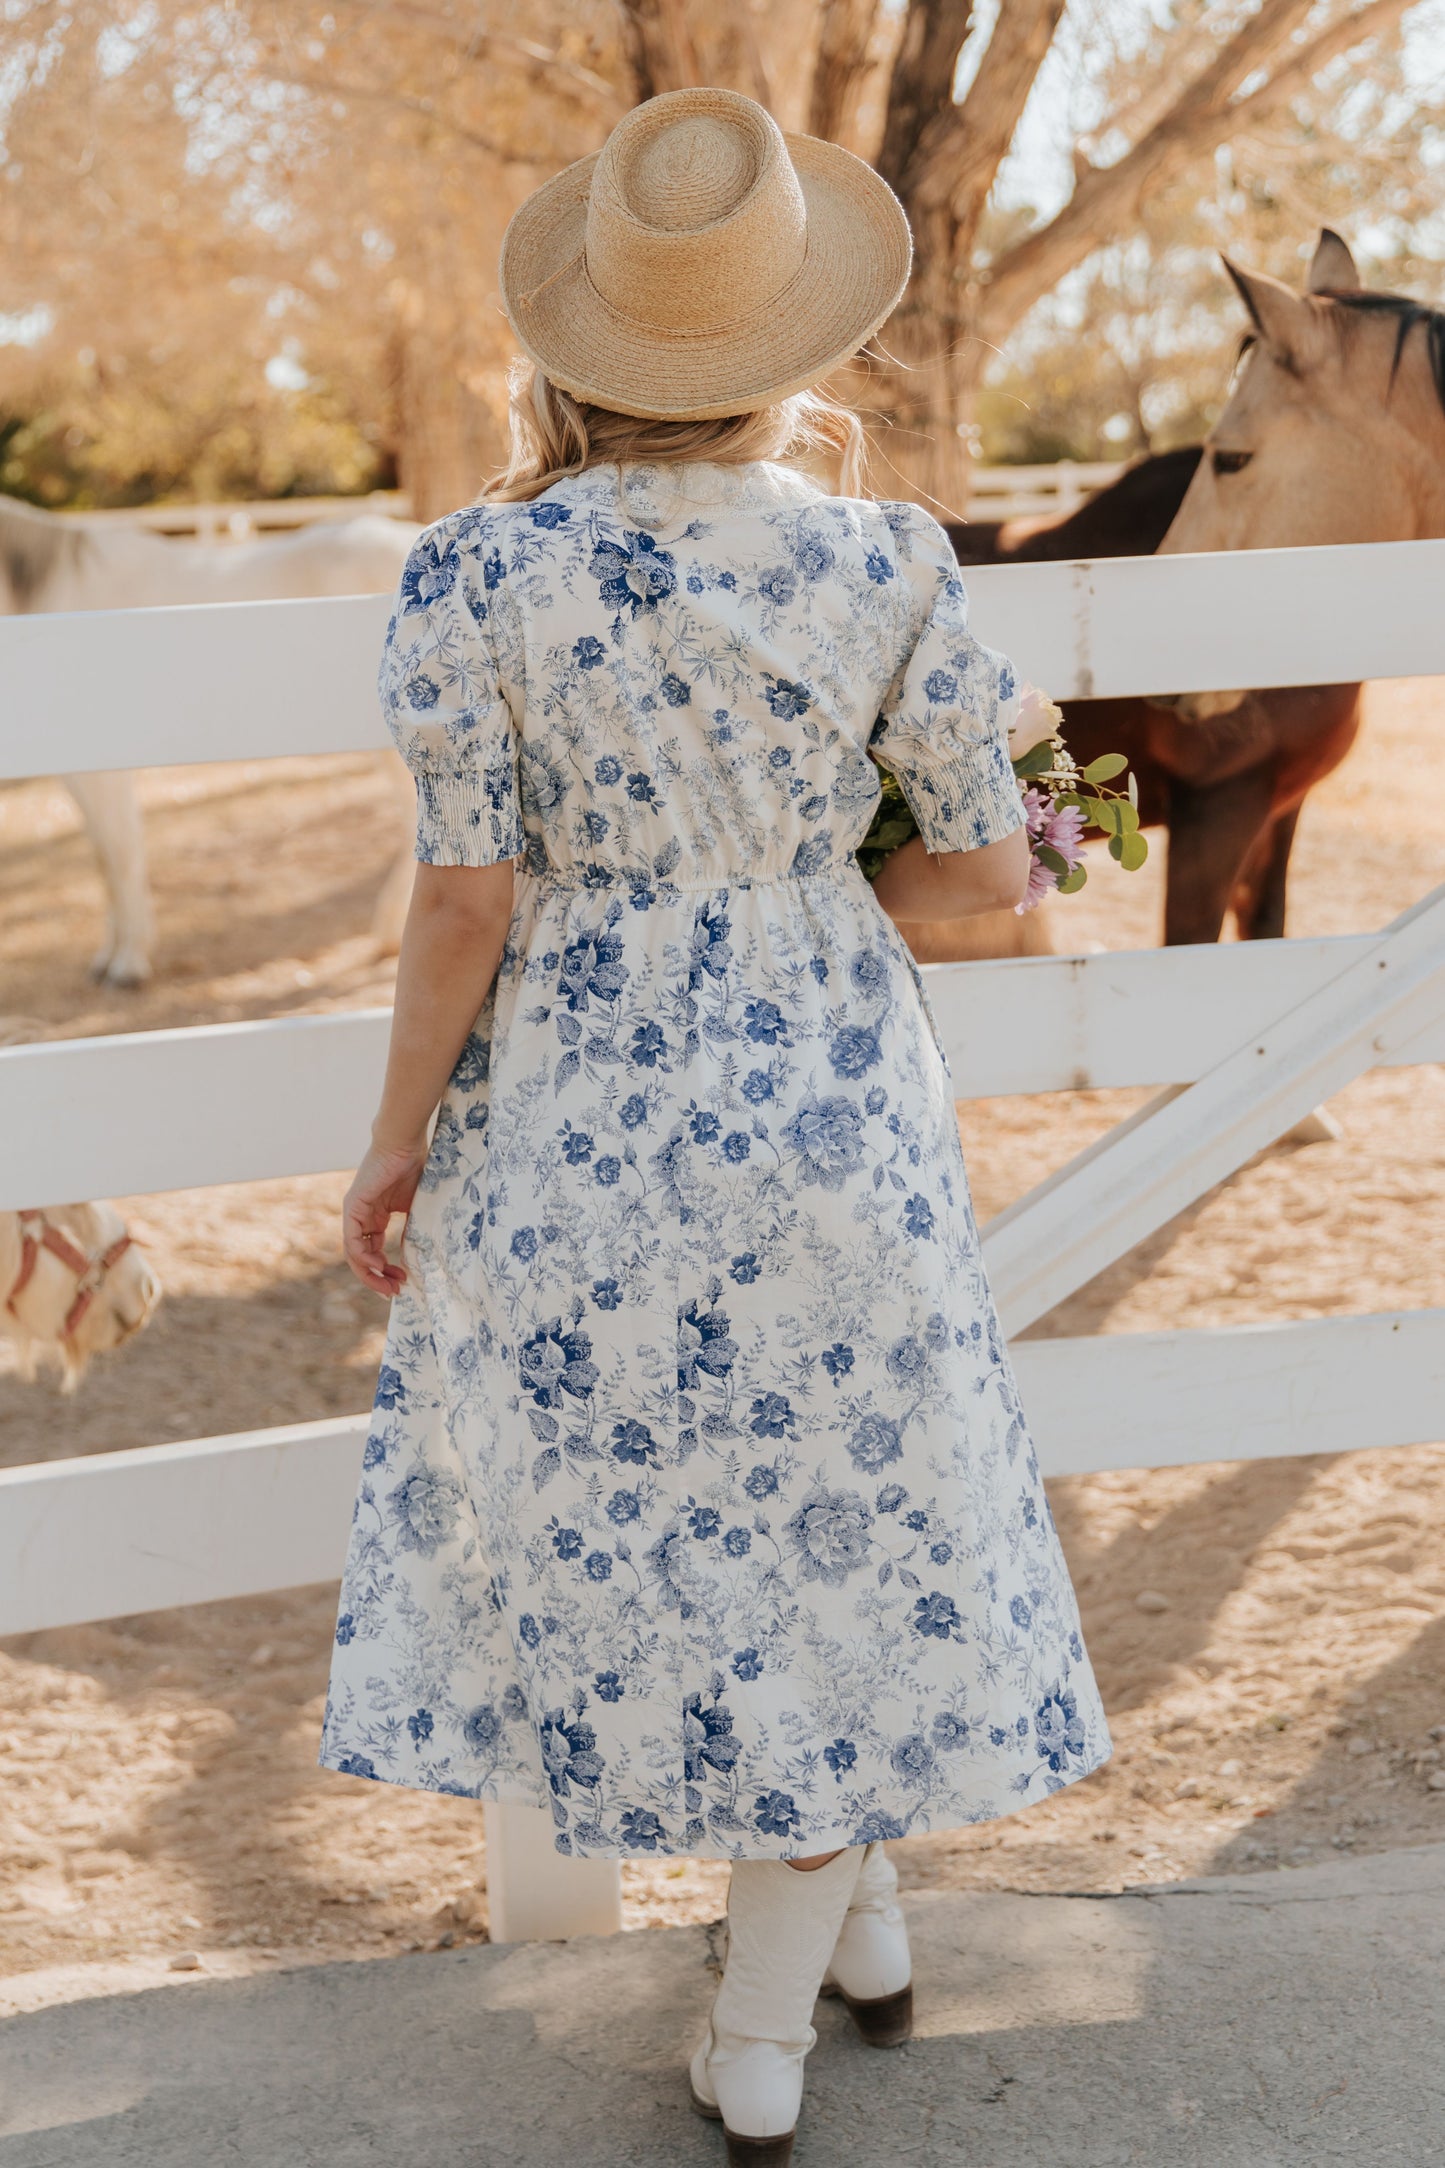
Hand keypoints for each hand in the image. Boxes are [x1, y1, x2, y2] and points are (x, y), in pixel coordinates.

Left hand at [343, 1137, 427, 1295]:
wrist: (404, 1142)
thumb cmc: (415, 1166)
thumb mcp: (416, 1207)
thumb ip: (412, 1229)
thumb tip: (417, 1256)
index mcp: (375, 1216)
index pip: (374, 1251)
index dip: (386, 1269)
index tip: (403, 1281)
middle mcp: (361, 1217)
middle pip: (363, 1257)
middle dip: (378, 1278)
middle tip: (394, 1292)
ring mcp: (355, 1213)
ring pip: (355, 1254)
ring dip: (371, 1274)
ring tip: (389, 1286)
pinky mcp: (352, 1207)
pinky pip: (352, 1240)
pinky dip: (364, 1257)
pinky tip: (379, 1267)